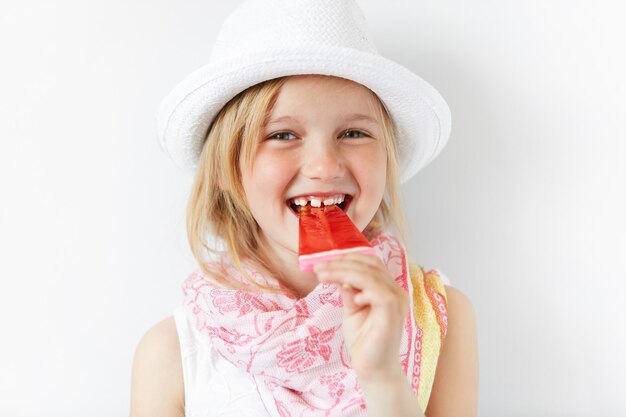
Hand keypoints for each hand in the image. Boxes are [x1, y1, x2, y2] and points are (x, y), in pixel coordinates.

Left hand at [314, 253, 407, 380]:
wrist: (372, 369)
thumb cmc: (364, 341)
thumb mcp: (352, 310)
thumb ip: (348, 292)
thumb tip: (337, 276)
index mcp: (387, 288)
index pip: (371, 263)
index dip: (348, 258)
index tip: (324, 262)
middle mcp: (396, 291)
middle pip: (370, 264)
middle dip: (341, 263)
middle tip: (318, 267)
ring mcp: (397, 301)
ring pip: (370, 275)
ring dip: (343, 272)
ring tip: (323, 276)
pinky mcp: (392, 313)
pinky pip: (377, 291)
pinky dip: (360, 288)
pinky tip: (349, 295)